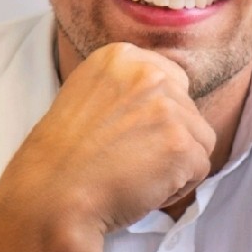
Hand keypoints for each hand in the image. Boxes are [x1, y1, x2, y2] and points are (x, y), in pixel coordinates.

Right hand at [0, 42, 215, 251]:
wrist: (50, 196)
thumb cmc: (63, 158)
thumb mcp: (88, 95)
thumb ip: (127, 88)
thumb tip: (166, 97)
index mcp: (121, 55)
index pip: (170, 80)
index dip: (154, 115)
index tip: (125, 135)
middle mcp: (147, 72)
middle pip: (188, 107)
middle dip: (167, 137)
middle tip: (128, 158)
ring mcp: (167, 106)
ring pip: (199, 137)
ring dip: (175, 163)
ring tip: (135, 175)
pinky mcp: (181, 143)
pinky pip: (201, 168)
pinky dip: (178, 187)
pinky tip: (143, 189)